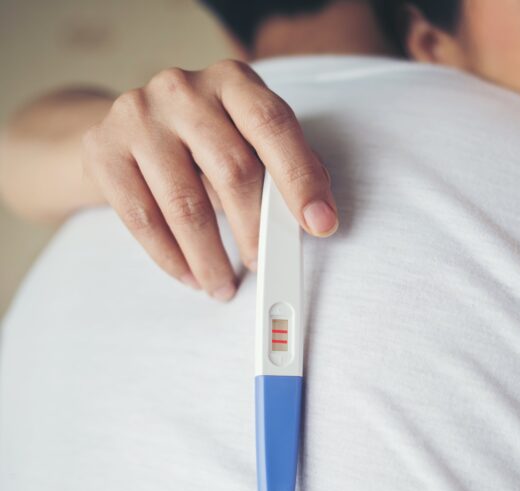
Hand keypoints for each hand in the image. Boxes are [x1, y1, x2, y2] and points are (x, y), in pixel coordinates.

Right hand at [81, 60, 337, 300]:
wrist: (130, 130)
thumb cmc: (206, 139)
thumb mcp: (251, 141)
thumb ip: (288, 168)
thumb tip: (319, 215)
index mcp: (232, 80)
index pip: (274, 126)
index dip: (300, 179)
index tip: (320, 225)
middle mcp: (182, 88)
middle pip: (232, 169)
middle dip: (256, 230)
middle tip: (265, 266)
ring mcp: (137, 115)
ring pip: (185, 202)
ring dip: (210, 256)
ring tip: (223, 285)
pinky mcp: (102, 149)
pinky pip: (142, 217)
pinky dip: (171, 257)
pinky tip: (189, 275)